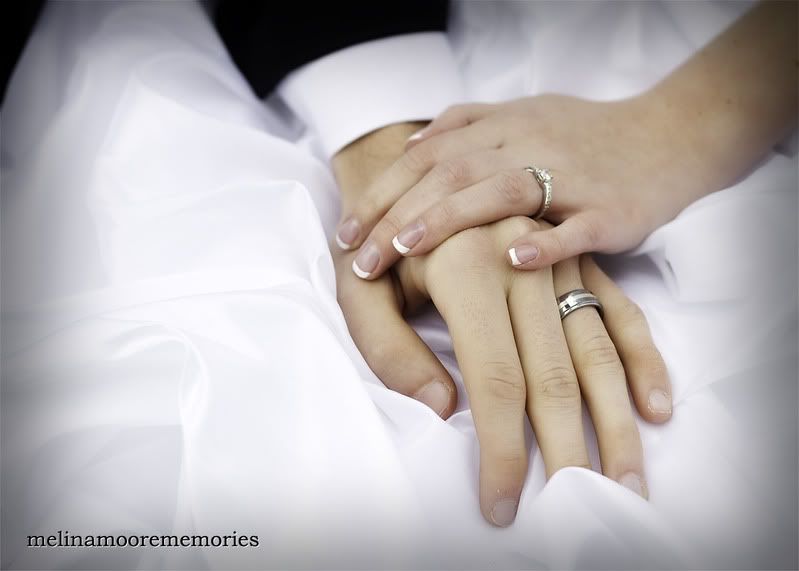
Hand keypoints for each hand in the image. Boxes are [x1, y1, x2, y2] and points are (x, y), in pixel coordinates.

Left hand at [332, 125, 671, 526]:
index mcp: (465, 269)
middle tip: (581, 510)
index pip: (492, 382)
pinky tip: (655, 407)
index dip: (499, 451)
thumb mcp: (362, 289)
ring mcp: (556, 256)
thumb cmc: (379, 237)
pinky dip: (640, 361)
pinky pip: (619, 312)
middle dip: (566, 451)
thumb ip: (391, 351)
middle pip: (554, 374)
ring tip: (631, 479)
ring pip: (595, 348)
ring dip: (617, 419)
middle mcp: (521, 262)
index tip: (503, 504)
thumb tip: (443, 408)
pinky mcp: (576, 255)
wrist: (410, 163)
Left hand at [335, 1, 796, 277]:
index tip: (345, 235)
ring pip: (502, 192)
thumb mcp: (524, 115)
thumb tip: (412, 144)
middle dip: (397, 216)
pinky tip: (511, 261)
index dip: (382, 195)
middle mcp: (529, 145)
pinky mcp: (609, 210)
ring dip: (449, 220)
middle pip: (451, 175)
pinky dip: (543, 243)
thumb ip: (468, 125)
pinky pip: (574, 227)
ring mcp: (570, 177)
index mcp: (504, 127)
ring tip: (405, 250)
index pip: (427, 159)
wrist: (668, 136)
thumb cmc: (586, 134)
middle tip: (358, 259)